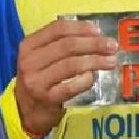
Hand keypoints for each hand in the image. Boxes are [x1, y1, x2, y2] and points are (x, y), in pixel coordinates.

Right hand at [14, 19, 117, 138]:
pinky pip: (72, 86)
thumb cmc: (40, 77)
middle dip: (94, 44)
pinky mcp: (46, 98)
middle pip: (67, 46)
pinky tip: (94, 77)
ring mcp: (37, 81)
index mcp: (29, 45)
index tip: (99, 32)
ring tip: (111, 61)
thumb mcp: (42, 56)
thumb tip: (95, 34)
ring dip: (95, 61)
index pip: (57, 29)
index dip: (81, 28)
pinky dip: (86, 79)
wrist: (26, 110)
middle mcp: (30, 61)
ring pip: (71, 64)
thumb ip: (61, 43)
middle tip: (112, 46)